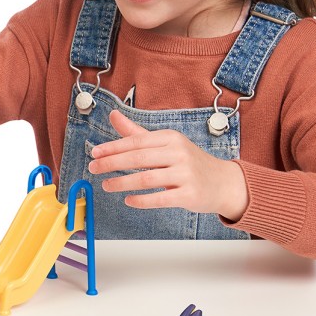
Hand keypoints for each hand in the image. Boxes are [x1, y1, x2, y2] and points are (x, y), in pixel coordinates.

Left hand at [87, 110, 247, 220]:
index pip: (136, 141)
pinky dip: (142, 200)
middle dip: (112, 163)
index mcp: (170, 138)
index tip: (95, 153)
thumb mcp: (164, 144)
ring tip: (106, 186)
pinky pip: (161, 199)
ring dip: (122, 183)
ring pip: (147, 179)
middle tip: (93, 168)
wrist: (222, 183)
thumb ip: (136, 133)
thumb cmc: (188, 162)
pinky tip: (128, 200)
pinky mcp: (189, 194)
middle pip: (139, 157)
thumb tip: (113, 115)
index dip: (113, 147)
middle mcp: (179, 153)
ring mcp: (185, 174)